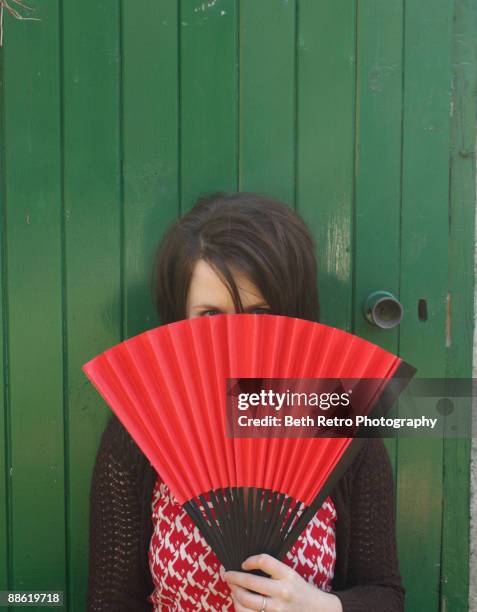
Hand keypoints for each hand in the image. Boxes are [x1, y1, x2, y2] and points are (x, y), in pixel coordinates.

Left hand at [223, 553, 341, 611]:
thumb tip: (246, 567)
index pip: (264, 561)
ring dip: (235, 595)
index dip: (250, 560)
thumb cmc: (300, 590)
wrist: (319, 611)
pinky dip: (241, 610)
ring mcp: (278, 609)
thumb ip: (272, 570)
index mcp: (287, 575)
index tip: (243, 563)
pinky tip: (239, 604)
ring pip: (248, 602)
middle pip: (251, 582)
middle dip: (234, 578)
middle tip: (227, 575)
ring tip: (233, 590)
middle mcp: (282, 592)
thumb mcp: (291, 575)